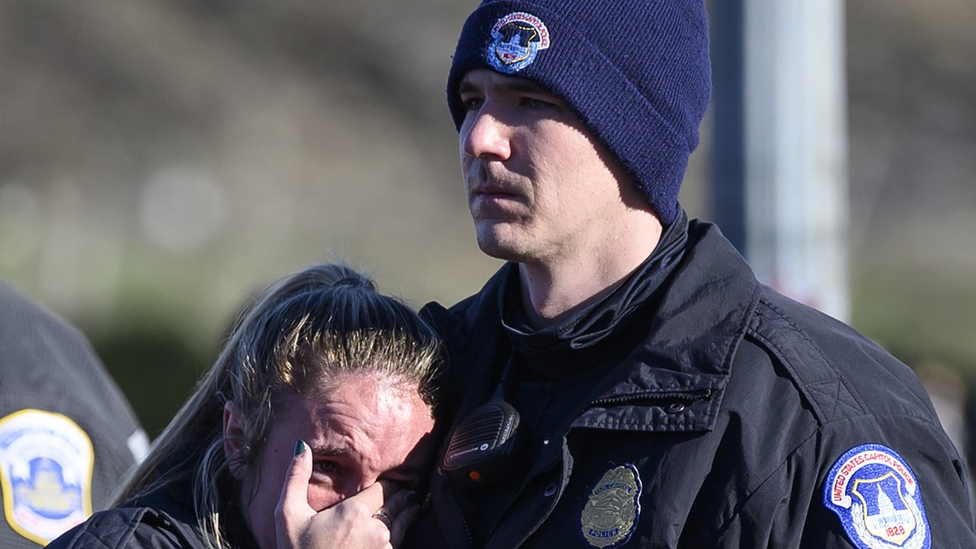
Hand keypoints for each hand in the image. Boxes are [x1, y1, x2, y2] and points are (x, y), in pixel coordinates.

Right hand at [274, 440, 421, 548]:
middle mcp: (376, 530)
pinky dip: (404, 532)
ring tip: (413, 504)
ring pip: (403, 525)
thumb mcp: (288, 515)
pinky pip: (400, 543)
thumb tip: (301, 446)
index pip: (383, 488)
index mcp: (355, 513)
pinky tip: (403, 529)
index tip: (394, 478)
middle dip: (403, 495)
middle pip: (398, 504)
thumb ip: (296, 478)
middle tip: (411, 489)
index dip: (388, 482)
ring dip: (408, 512)